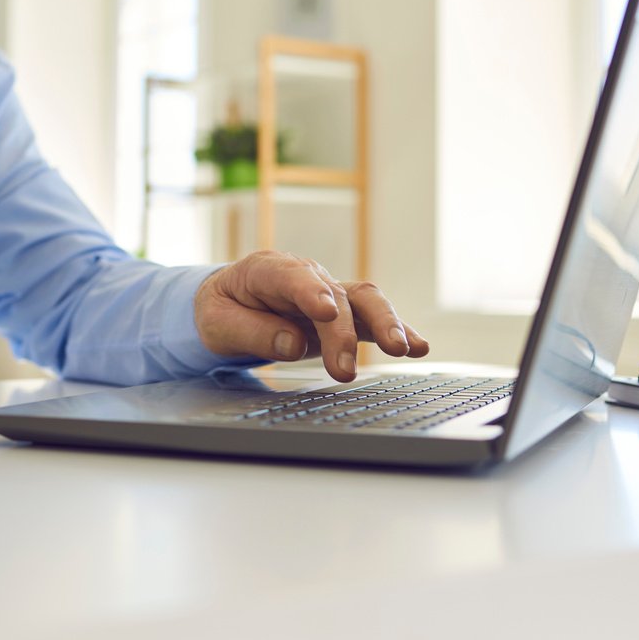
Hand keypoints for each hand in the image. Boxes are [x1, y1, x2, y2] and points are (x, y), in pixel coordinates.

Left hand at [194, 251, 428, 381]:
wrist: (230, 302)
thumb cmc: (222, 309)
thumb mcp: (218, 323)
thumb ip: (252, 332)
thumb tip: (292, 344)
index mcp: (267, 270)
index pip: (292, 277)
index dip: (310, 292)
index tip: (325, 312)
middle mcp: (306, 276)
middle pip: (336, 295)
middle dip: (344, 331)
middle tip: (344, 369)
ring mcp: (330, 292)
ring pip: (365, 300)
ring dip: (385, 324)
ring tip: (402, 349)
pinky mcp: (345, 312)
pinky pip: (374, 318)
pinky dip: (398, 330)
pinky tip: (420, 346)